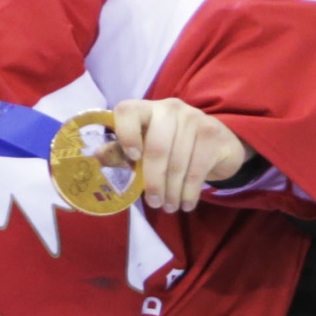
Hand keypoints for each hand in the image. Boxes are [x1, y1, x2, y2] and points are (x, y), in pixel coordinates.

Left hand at [110, 97, 252, 213]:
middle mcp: (170, 108)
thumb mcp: (147, 146)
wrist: (218, 143)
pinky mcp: (212, 133)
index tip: (133, 159)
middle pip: (157, 147)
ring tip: (169, 207)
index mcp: (147, 109)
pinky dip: (189, 192)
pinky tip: (186, 203)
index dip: (126, 134)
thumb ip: (123, 152)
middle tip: (154, 203)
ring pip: (177, 162)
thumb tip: (97, 155)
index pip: (128, 111)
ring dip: (172, 192)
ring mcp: (193, 118)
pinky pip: (197, 169)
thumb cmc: (173, 146)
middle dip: (154, 181)